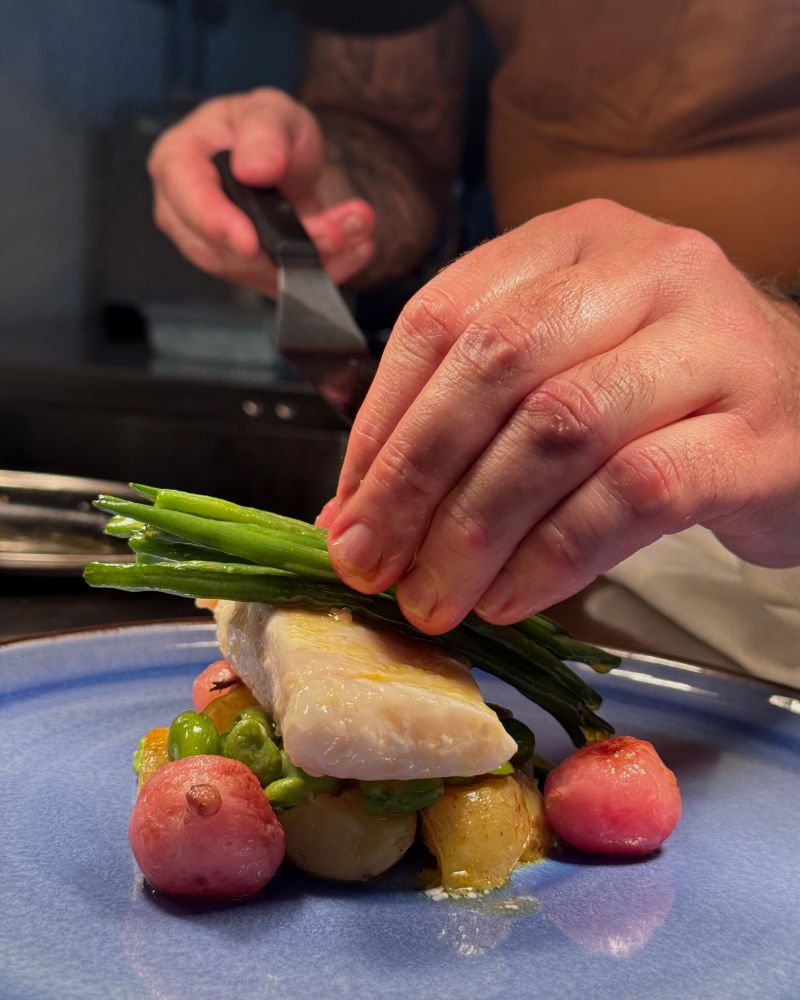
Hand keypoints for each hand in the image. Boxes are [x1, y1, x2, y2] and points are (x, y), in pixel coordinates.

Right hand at [147, 88, 374, 295]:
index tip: (251, 242)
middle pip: (223, 251)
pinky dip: (323, 270)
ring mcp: (216, 248)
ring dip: (313, 259)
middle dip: (283, 249)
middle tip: (337, 232)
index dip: (218, 225)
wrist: (286, 159)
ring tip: (357, 233)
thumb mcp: (270, 112)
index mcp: (179, 163)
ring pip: (257, 274)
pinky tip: (354, 250)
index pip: (188, 200)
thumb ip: (264, 134)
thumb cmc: (264, 130)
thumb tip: (255, 168)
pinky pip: (281, 284)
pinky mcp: (248, 272)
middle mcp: (188, 214)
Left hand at [325, 199, 799, 633]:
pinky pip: (631, 494)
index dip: (380, 422)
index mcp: (575, 239)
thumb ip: (466, 423)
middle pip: (493, 364)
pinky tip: (510, 597)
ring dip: (475, 529)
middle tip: (372, 565)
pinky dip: (553, 555)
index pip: (444, 316)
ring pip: (558, 428)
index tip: (346, 510)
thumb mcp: (560, 377)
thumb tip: (356, 512)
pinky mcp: (758, 433)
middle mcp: (646, 268)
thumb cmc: (665, 403)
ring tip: (435, 598)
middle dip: (414, 477)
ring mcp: (711, 341)